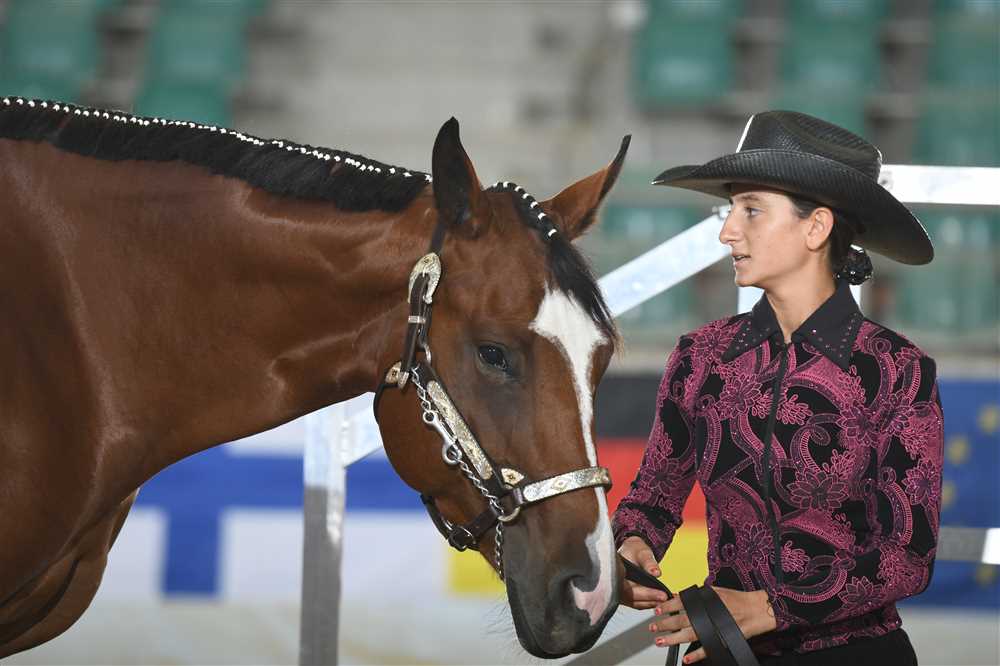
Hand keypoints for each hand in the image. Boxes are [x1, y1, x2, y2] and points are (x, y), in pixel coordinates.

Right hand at [618, 536, 667, 609]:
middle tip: (666, 598)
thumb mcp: (641, 552)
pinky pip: (636, 603)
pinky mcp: (626, 596)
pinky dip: (649, 603)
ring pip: (635, 603)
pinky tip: (660, 601)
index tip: (661, 595)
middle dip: (651, 600)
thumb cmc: (633, 550)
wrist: (630, 551)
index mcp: (615, 574)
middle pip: (632, 599)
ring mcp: (619, 592)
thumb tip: (656, 573)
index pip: (629, 590)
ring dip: (651, 603)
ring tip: (666, 601)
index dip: (646, 594)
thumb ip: (648, 561)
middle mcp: (614, 586)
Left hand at [648, 587, 776, 663]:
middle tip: (653, 626)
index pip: (682, 602)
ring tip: (660, 641)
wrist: (756, 609)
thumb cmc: (736, 599)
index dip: (667, 606)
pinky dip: (697, 655)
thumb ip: (697, 595)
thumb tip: (679, 596)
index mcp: (705, 600)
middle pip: (682, 619)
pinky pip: (708, 649)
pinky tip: (686, 659)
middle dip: (665, 623)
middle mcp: (708, 613)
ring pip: (690, 634)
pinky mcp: (722, 639)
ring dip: (674, 638)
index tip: (656, 609)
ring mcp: (714, 627)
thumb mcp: (714, 591)